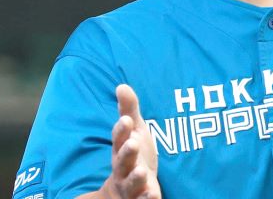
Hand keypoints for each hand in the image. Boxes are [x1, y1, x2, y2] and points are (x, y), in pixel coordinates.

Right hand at [102, 84, 160, 198]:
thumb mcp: (134, 130)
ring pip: (130, 183)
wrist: (122, 192)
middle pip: (122, 161)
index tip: (126, 120)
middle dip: (126, 153)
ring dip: (136, 178)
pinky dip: (146, 198)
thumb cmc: (131, 154)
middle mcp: (122, 168)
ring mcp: (130, 186)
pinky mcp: (140, 198)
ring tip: (142, 172)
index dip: (122, 130)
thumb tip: (121, 85)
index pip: (119, 138)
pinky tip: (152, 195)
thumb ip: (129, 109)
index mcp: (121, 149)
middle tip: (132, 144)